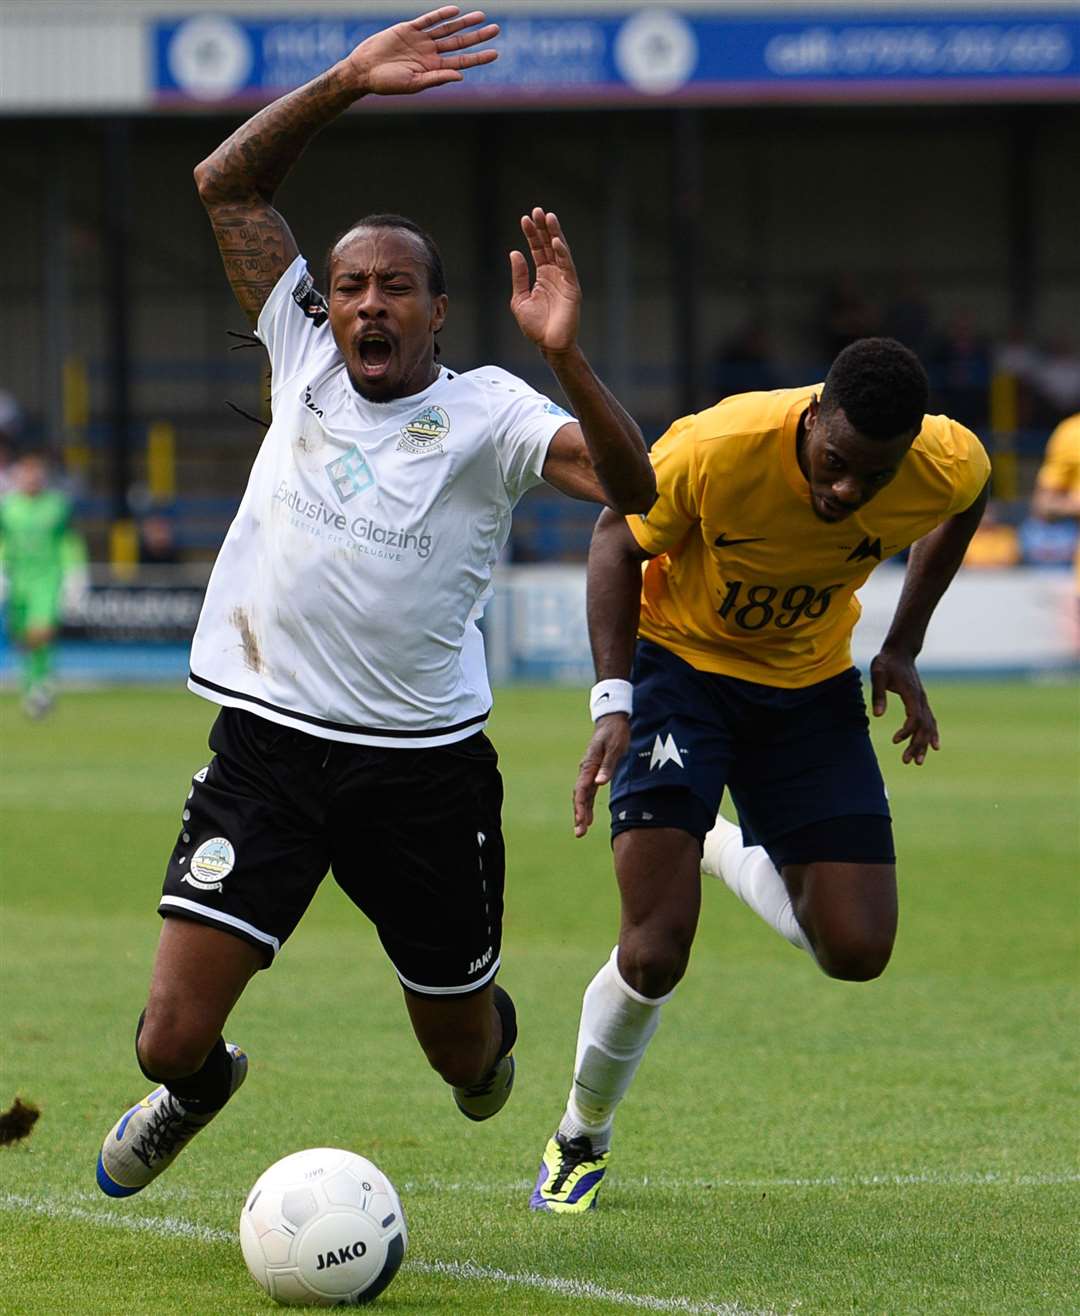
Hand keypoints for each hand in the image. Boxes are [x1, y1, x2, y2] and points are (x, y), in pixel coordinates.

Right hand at [346, 6, 497, 95]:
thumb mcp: (414, 84)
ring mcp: (421, 40)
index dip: (479, 58)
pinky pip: (429, 20)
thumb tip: (460, 75)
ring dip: (464, 22)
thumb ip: (437, 78)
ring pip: (448, 29)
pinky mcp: (409, 28)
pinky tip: (455, 10)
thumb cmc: (387, 83)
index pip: (462, 61)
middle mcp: (430, 54)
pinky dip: (441, 14)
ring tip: (481, 16)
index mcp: (434, 69)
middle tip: (496, 29)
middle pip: (460, 43)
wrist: (364, 70)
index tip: (495, 53)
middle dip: (478, 37)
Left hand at [509, 208, 581, 353]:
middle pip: (549, 246)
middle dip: (543, 228)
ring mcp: (564, 280)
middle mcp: (554, 274)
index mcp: (542, 276)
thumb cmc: (535, 327)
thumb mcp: (520, 299)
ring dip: (555, 234)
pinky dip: (563, 254)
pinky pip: (568, 267)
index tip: (524, 219)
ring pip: (560, 252)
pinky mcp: (572, 288)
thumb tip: (515, 253)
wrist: (548, 344)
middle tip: (537, 211)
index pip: (537, 250)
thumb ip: (519, 277)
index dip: (531, 234)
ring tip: (549, 217)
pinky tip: (557, 241)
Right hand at [573, 714, 629, 837]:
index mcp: (589, 765)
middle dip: (578, 814)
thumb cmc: (615, 733)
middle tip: (579, 832)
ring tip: (581, 830)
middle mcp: (585, 770)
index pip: (582, 789)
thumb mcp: (615, 748)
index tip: (582, 821)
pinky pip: (587, 792)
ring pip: (582, 796)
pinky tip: (587, 817)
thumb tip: (599, 783)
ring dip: (581, 812)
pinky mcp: (593, 773)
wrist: (612, 720)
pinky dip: (586, 805)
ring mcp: (588, 772)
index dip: (581, 806)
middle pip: (579, 796)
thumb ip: (607, 766)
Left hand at [870, 648, 939, 764]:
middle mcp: (921, 698)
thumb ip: (878, 695)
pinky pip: (930, 721)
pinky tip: (932, 747)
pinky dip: (931, 734)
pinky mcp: (921, 701)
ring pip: (929, 725)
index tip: (895, 740)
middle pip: (924, 726)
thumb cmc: (886, 662)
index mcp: (911, 693)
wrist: (900, 651)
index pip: (915, 718)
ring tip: (918, 761)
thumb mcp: (877, 674)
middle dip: (917, 745)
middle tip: (908, 761)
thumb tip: (877, 716)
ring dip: (923, 743)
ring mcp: (923, 700)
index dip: (907, 731)